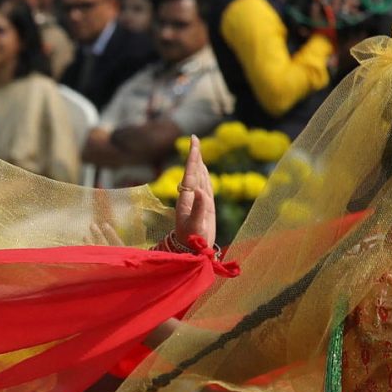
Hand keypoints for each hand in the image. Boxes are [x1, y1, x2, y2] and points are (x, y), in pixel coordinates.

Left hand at [172, 135, 216, 251]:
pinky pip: (204, 187)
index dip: (193, 156)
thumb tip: (199, 191)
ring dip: (199, 164)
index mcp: (187, 198)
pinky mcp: (204, 207)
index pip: (191, 172)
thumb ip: (198, 208)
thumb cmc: (192, 240)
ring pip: (199, 178)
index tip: (193, 140)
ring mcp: (197, 201)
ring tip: (198, 152)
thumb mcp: (195, 225)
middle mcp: (191, 197)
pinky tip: (203, 172)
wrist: (191, 251)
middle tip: (194, 140)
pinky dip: (204, 176)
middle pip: (194, 171)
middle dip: (195, 156)